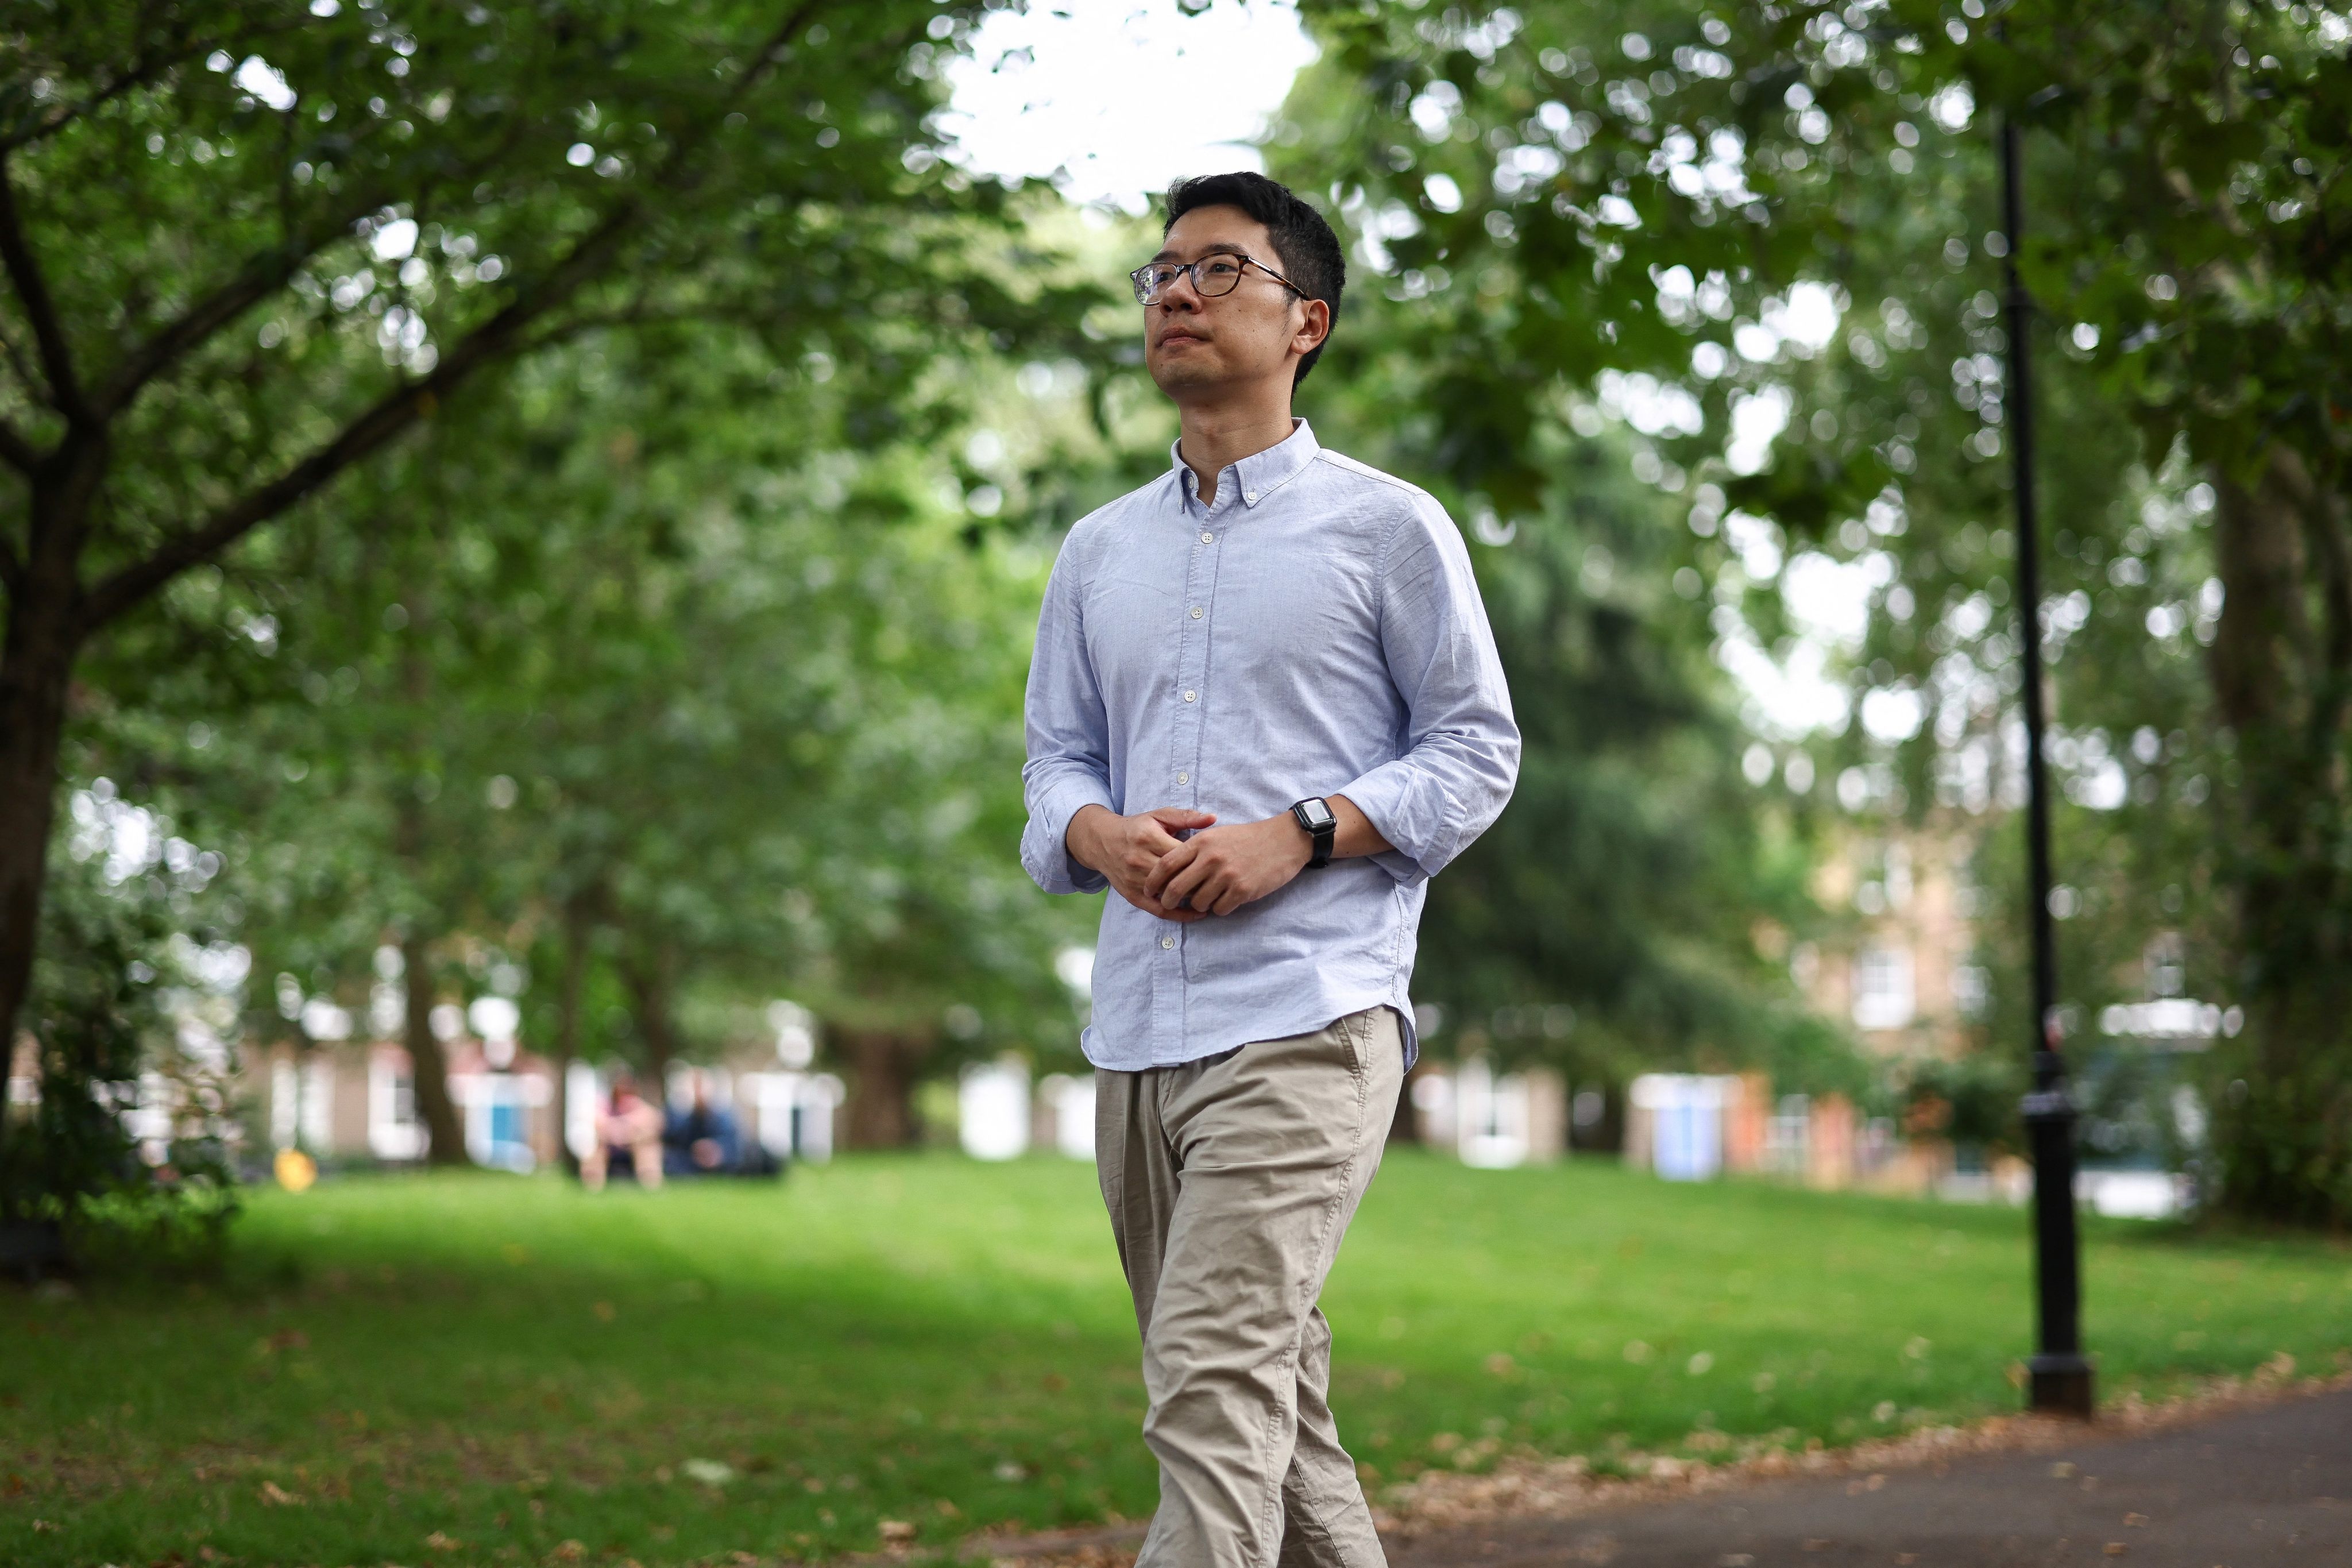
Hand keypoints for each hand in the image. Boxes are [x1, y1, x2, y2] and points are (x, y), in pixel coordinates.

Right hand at [1068, 804, 1216, 921]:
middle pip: (1175, 877)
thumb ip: (1186, 817)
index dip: (1201, 861)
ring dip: (1191, 899)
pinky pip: (1157, 910)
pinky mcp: (1131, 895)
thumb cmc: (1138, 827)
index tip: (1219, 863)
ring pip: (1168, 895)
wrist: (1103, 841)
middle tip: (1220, 883)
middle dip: (1198, 881)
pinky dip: (1178, 914)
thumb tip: (1214, 819)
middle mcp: (1139, 860)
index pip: (1181, 855)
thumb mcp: (1159, 816)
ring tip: (1213, 898)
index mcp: (1148, 838)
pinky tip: (1195, 914)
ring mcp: (1133, 880)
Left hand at [1144, 813, 1311, 917]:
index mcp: (1202, 842)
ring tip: (1209, 896)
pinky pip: (1220, 909)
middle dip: (1168, 901)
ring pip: (1198, 902)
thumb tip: (1172, 868)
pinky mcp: (1242, 890)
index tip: (1148, 889)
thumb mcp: (1217, 833)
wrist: (1284, 840)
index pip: (1166, 864)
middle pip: (1176, 888)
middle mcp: (1211, 859)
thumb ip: (1195, 847)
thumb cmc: (1248, 837)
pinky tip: (1228, 899)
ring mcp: (1227, 876)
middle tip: (1169, 904)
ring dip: (1200, 904)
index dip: (1153, 880)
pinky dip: (1220, 908)